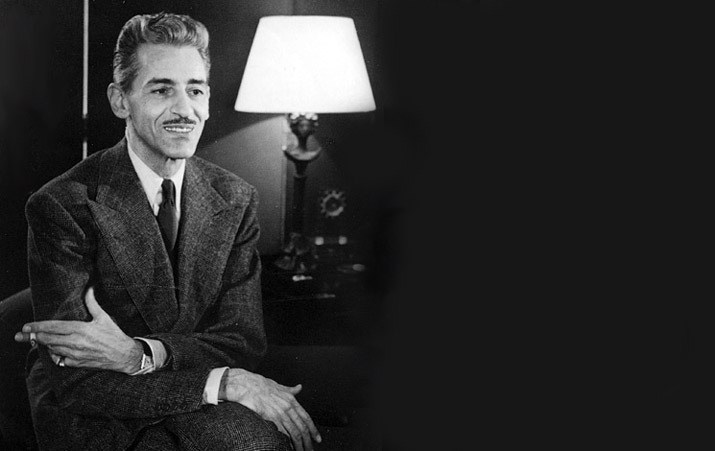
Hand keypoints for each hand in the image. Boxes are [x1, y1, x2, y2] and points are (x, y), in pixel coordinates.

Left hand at [14, 287, 142, 373]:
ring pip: (52, 349)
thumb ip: (93, 303)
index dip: (37, 326)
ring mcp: (75, 354)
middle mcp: (75, 342)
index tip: (26, 326)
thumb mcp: (104, 317)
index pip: (53, 327)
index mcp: (80, 329)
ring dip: (44, 344)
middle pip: (48, 339)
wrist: (123, 355)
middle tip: (22, 334)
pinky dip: (55, 354)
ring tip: (38, 339)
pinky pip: (60, 359)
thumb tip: (90, 289)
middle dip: (33, 336)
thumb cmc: (114, 335)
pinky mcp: (77, 363)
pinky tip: (54, 350)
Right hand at [220, 368, 320, 450]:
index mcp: (292, 400)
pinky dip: (287, 442)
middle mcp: (288, 407)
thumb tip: (299, 387)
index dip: (313, 430)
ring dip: (299, 445)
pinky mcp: (271, 418)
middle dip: (308, 441)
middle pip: (302, 428)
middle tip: (310, 449)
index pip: (306, 418)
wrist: (247, 385)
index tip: (317, 439)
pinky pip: (282, 433)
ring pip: (294, 432)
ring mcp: (280, 413)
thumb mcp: (280, 386)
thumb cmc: (262, 385)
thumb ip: (291, 390)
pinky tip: (289, 448)